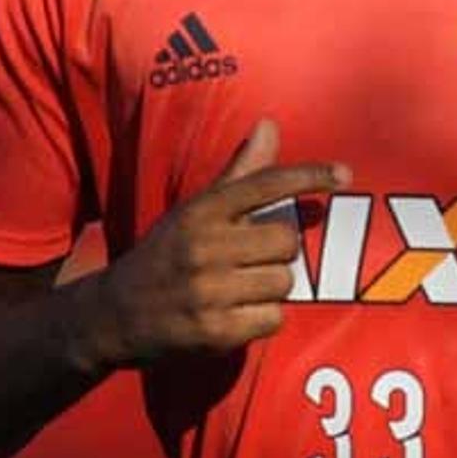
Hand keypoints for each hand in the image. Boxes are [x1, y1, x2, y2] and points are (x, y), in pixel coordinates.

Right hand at [87, 120, 344, 361]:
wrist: (111, 316)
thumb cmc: (165, 254)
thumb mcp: (194, 210)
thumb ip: (238, 173)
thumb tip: (270, 126)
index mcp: (201, 210)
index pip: (265, 184)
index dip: (308, 177)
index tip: (344, 175)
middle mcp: (204, 246)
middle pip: (287, 242)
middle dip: (279, 253)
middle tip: (252, 260)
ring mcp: (208, 291)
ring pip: (284, 283)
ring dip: (271, 288)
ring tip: (239, 289)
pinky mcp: (214, 332)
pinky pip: (273, 319)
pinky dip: (262, 319)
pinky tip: (234, 315)